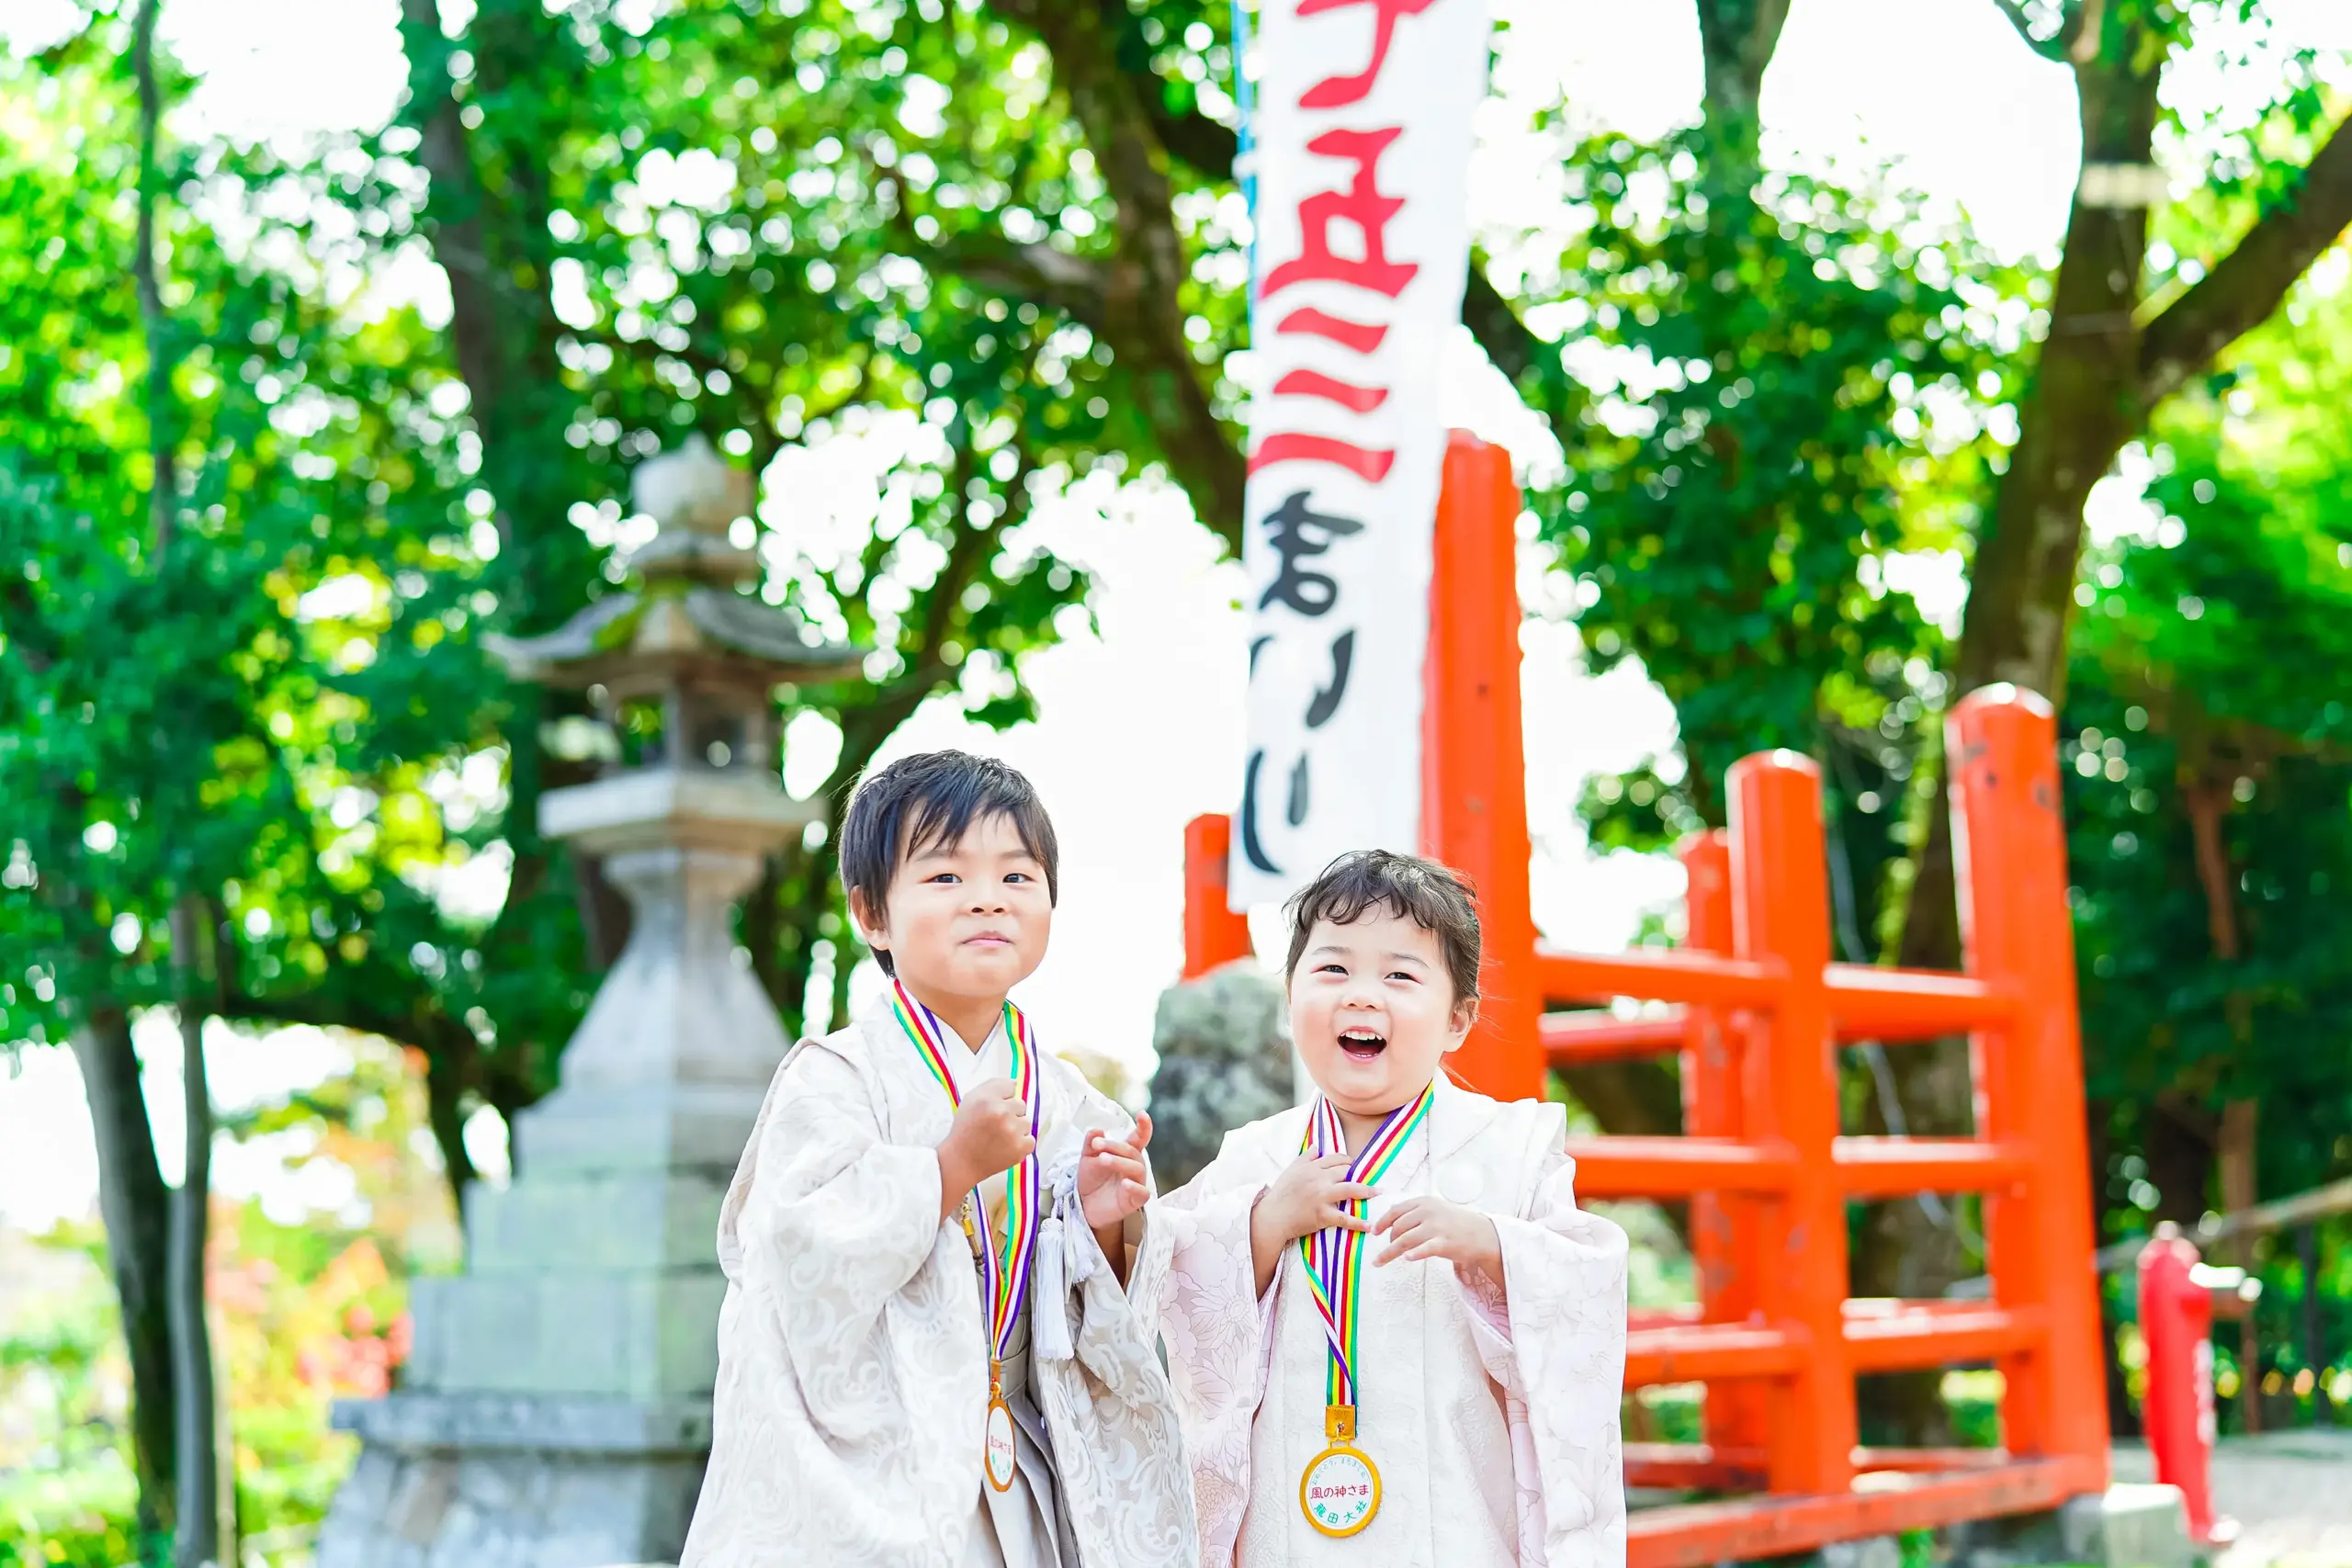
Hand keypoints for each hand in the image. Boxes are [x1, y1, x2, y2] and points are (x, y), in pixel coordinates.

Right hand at [936, 1078, 1033, 1218]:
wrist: (961, 1161)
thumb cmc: (965, 1129)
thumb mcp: (971, 1100)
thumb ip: (993, 1086)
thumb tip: (1015, 1083)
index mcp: (987, 1099)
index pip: (1010, 1087)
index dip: (1002, 1098)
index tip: (994, 1108)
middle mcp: (1001, 1112)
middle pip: (1021, 1104)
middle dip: (1010, 1113)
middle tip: (995, 1125)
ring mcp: (1012, 1131)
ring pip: (1027, 1122)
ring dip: (1017, 1129)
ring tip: (1000, 1137)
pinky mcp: (1020, 1148)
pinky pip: (1030, 1140)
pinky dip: (1021, 1144)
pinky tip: (1006, 1147)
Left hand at [1079, 1113, 1154, 1229]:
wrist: (1085, 1206)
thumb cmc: (1091, 1179)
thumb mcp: (1087, 1158)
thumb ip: (1091, 1143)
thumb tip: (1097, 1130)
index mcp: (1126, 1153)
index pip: (1139, 1138)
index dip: (1143, 1126)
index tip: (1142, 1114)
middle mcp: (1134, 1166)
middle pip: (1132, 1152)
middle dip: (1114, 1146)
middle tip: (1097, 1145)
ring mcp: (1136, 1182)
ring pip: (1136, 1169)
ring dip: (1119, 1161)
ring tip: (1102, 1159)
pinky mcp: (1135, 1200)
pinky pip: (1142, 1193)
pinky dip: (1134, 1187)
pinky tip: (1124, 1183)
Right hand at [1250, 1154, 1375, 1296]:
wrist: (1272, 1217)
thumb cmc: (1281, 1193)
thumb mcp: (1291, 1170)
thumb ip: (1306, 1157)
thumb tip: (1317, 1145)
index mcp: (1311, 1167)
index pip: (1335, 1159)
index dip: (1347, 1161)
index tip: (1353, 1165)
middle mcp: (1318, 1179)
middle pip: (1345, 1171)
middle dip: (1358, 1174)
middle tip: (1368, 1178)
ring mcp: (1321, 1197)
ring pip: (1350, 1189)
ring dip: (1367, 1191)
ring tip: (1378, 1193)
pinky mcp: (1323, 1215)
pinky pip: (1345, 1218)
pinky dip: (1358, 1223)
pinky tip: (1370, 1225)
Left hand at [1372, 1196, 1502, 1284]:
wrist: (1482, 1234)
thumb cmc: (1455, 1223)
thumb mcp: (1435, 1208)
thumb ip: (1415, 1210)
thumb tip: (1391, 1213)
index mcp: (1424, 1202)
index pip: (1396, 1210)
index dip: (1382, 1222)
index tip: (1374, 1231)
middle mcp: (1428, 1212)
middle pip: (1398, 1227)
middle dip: (1389, 1240)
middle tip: (1387, 1250)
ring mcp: (1436, 1227)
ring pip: (1405, 1240)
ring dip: (1389, 1252)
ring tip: (1379, 1261)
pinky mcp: (1444, 1243)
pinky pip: (1423, 1249)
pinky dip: (1413, 1254)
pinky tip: (1406, 1259)